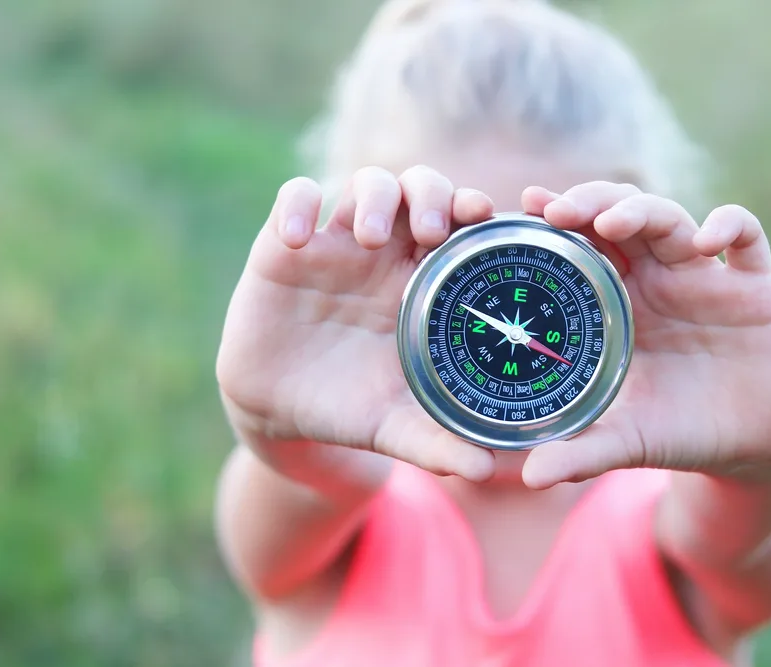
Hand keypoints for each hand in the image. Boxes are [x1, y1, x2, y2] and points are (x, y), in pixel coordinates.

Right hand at [216, 168, 497, 481]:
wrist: (284, 415)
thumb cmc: (351, 409)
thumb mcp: (394, 426)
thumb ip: (437, 442)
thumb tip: (487, 470)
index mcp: (423, 284)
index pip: (458, 225)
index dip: (473, 211)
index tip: (485, 218)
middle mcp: (386, 255)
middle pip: (418, 189)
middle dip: (431, 194)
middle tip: (433, 229)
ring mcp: (335, 245)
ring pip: (366, 185)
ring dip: (375, 196)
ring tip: (372, 236)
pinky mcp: (283, 246)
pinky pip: (291, 199)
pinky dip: (295, 204)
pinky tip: (296, 238)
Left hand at [518, 183, 770, 488]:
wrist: (749, 448)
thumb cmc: (677, 433)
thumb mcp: (628, 440)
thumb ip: (581, 452)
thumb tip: (528, 478)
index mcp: (618, 302)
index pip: (583, 245)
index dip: (556, 222)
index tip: (523, 209)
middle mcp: (656, 279)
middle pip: (621, 216)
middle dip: (590, 203)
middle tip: (560, 210)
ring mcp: (705, 277)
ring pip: (671, 218)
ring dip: (642, 210)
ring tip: (613, 221)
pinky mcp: (755, 286)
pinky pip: (748, 237)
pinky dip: (730, 225)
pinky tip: (707, 239)